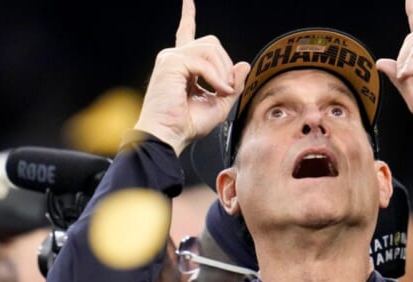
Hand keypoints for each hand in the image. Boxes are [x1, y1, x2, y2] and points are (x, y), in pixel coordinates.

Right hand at [134, 0, 250, 154]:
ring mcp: (171, 58)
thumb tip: (243, 64)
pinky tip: (217, 90)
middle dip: (226, 64)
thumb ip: (232, 85)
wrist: (169, 136)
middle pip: (211, 43)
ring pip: (210, 48)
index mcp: (182, 66)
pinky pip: (204, 61)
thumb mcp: (219, 105)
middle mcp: (174, 58)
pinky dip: (216, 76)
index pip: (186, 34)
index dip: (188, 16)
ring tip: (223, 91)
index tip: (188, 1)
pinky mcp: (171, 62)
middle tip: (227, 89)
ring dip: (223, 71)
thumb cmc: (187, 125)